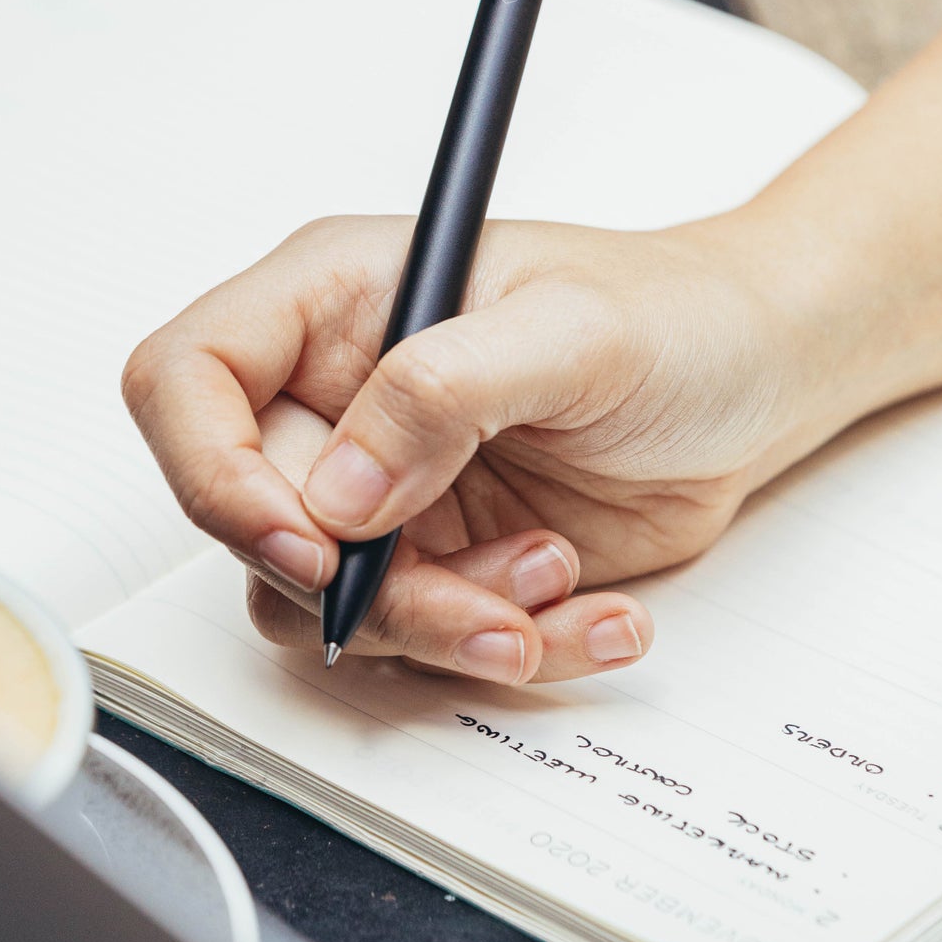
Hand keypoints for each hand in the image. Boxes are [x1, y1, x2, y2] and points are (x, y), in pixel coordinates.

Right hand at [122, 215, 826, 683]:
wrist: (754, 377)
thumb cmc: (675, 313)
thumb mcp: (572, 330)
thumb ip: (439, 393)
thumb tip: (335, 496)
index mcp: (338, 298)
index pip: (188, 378)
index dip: (210, 470)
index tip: (311, 541)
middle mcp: (342, 394)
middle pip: (257, 518)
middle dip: (370, 585)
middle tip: (486, 595)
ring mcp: (388, 483)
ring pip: (332, 601)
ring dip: (442, 624)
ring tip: (552, 585)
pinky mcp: (441, 552)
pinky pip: (421, 635)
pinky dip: (500, 642)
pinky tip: (590, 605)